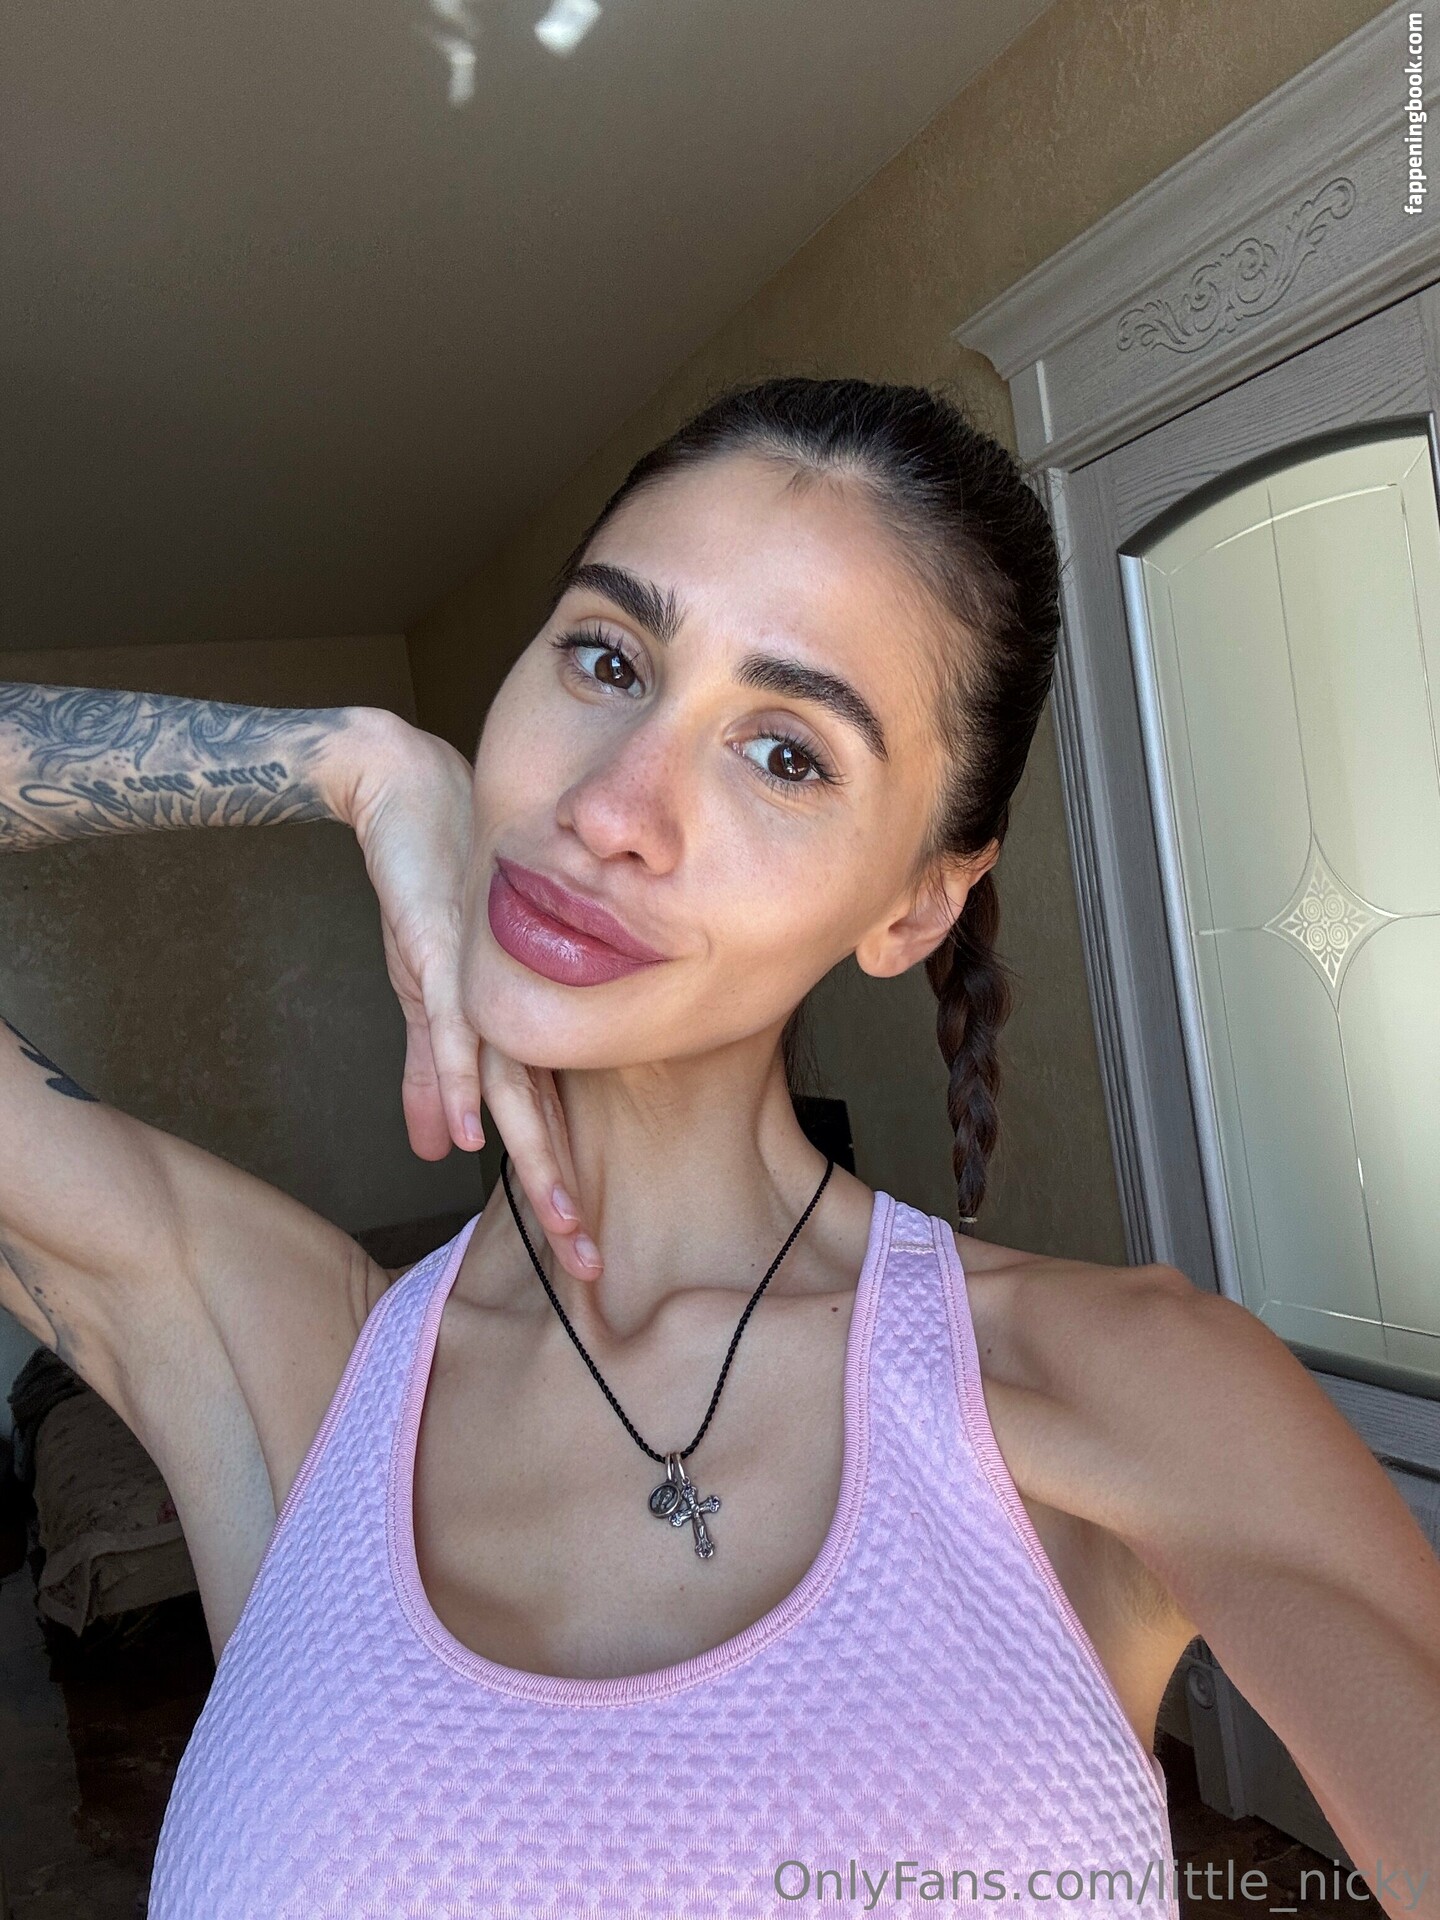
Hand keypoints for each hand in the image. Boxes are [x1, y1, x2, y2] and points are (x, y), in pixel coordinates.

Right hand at [340, 710, 602, 1280]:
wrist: (407, 794)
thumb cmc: (430, 893)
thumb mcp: (428, 1000)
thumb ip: (430, 1079)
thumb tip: (441, 1153)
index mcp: (516, 1022)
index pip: (547, 1121)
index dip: (561, 1188)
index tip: (584, 1256)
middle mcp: (515, 1009)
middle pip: (547, 1118)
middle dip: (565, 1195)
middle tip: (592, 1267)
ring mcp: (484, 983)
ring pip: (517, 1084)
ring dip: (538, 1155)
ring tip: (560, 1218)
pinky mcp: (444, 952)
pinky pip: (457, 1027)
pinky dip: (462, 1079)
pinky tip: (475, 1130)